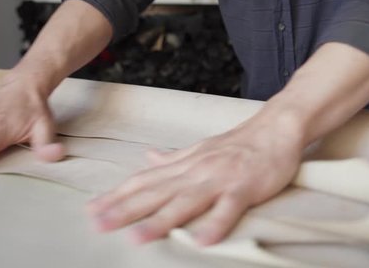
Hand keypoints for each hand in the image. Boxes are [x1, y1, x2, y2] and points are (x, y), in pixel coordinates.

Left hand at [86, 115, 303, 245]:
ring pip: (186, 201)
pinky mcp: (245, 187)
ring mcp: (220, 178)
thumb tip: (148, 158)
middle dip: (126, 209)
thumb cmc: (238, 143)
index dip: (118, 196)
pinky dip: (216, 223)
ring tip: (137, 238)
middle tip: (98, 224)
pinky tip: (202, 241)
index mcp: (185, 164)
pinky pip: (229, 208)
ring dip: (161, 220)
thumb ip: (173, 158)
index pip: (145, 180)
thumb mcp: (200, 149)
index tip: (92, 210)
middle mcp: (196, 170)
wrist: (276, 128)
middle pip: (157, 192)